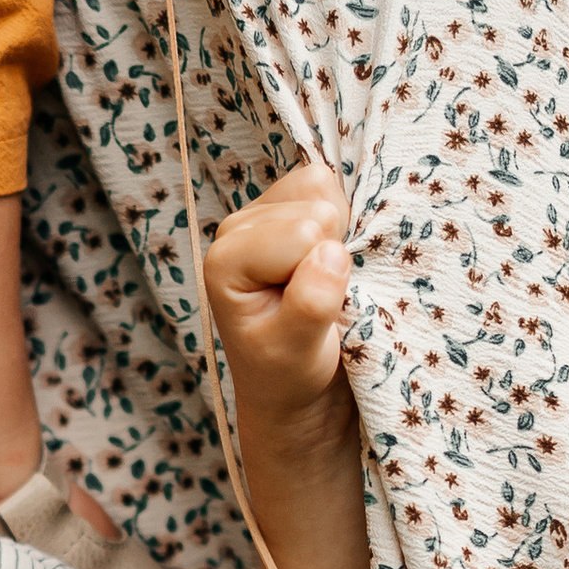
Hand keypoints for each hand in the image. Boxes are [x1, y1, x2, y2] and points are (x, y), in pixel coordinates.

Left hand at [203, 165, 361, 429]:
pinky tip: (325, 257)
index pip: (304, 233)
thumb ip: (310, 305)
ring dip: (337, 234)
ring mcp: (260, 212)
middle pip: (316, 206)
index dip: (323, 272)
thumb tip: (332, 253)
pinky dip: (341, 219)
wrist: (290, 382)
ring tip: (318, 279)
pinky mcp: (286, 206)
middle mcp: (236, 227)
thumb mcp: (298, 352)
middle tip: (316, 297)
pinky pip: (331, 186)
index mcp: (227, 259)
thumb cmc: (289, 371)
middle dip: (329, 252)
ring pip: (325, 189)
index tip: (309, 309)